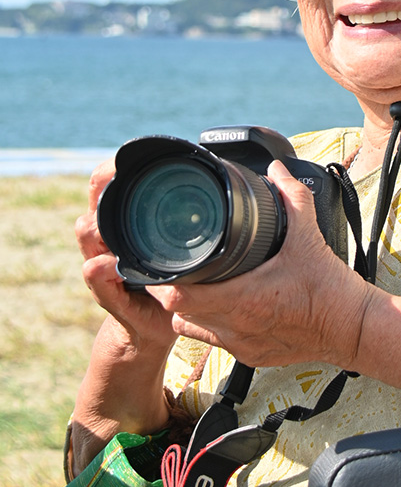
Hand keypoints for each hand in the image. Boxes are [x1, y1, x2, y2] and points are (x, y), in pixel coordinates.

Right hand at [76, 159, 177, 350]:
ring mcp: (104, 265)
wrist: (155, 328)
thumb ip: (191, 226)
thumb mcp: (181, 251)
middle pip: (95, 204)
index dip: (112, 171)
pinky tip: (109, 264)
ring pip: (87, 234)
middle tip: (114, 178)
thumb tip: (228, 194)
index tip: (125, 158)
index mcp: (126, 226)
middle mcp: (110, 241)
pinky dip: (101, 270)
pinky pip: (95, 276)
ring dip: (96, 227)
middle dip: (101, 190)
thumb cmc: (172, 285)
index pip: (110, 189)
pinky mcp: (108, 293)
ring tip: (106, 221)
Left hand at [147, 161, 371, 369]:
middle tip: (181, 270)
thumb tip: (277, 170)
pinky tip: (227, 309)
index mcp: (242, 298)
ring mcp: (241, 345)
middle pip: (177, 313)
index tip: (165, 263)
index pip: (178, 296)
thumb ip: (291, 197)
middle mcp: (235, 326)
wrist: (352, 328)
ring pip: (193, 330)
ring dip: (190, 311)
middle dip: (175, 291)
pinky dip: (213, 326)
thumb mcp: (309, 236)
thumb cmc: (330, 289)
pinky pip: (216, 343)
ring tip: (201, 289)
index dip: (165, 279)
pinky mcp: (251, 357)